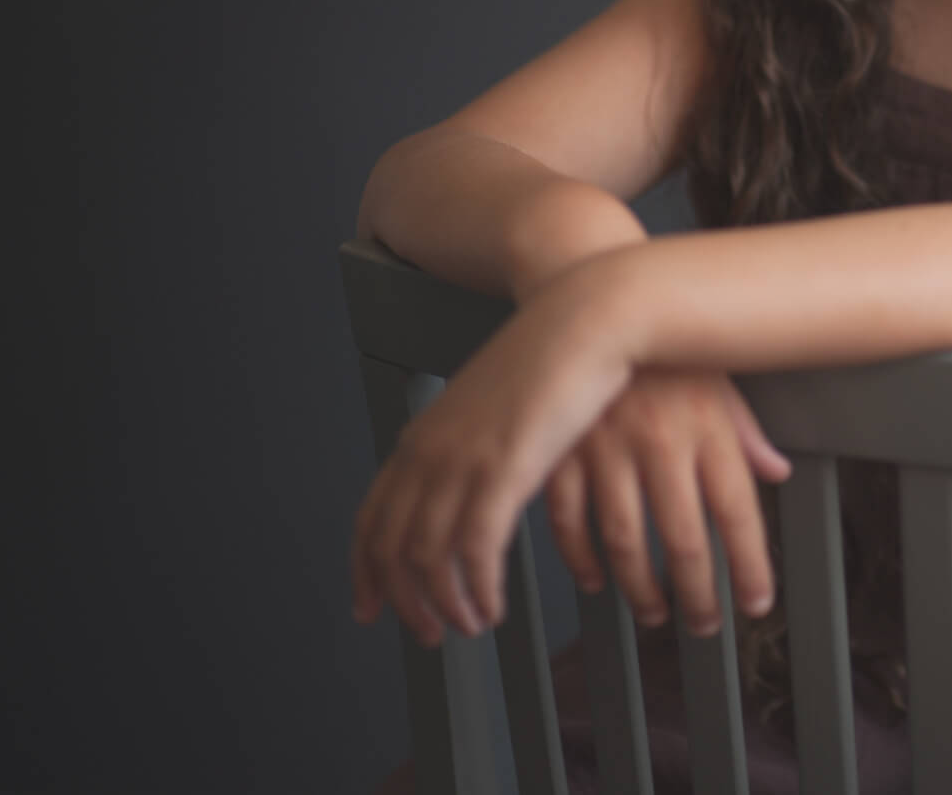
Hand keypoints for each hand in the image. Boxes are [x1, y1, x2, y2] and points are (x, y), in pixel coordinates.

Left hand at [350, 271, 630, 647]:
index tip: (369, 606)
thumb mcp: (496, 400)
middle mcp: (430, 450)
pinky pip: (473, 553)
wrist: (586, 318)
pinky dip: (478, 590)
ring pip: (426, 559)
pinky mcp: (502, 471)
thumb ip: (473, 439)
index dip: (365, 570)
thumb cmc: (555, 357)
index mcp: (424, 434)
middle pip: (390, 547)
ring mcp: (462, 460)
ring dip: (443, 605)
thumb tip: (473, 473)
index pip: (371, 516)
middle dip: (402, 601)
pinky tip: (494, 607)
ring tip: (468, 627)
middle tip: (427, 634)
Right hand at [544, 370, 791, 637]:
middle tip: (705, 623)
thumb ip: (746, 431)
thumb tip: (779, 472)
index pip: (739, 512)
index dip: (751, 567)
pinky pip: (568, 519)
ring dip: (641, 589)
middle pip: (685, 540)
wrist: (590, 290)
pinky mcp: (560, 448)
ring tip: (656, 611)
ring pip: (626, 541)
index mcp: (706, 423)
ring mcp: (606, 446)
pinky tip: (596, 577)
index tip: (756, 603)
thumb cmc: (662, 345)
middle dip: (699, 594)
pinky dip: (580, 558)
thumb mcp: (717, 378)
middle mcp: (660, 439)